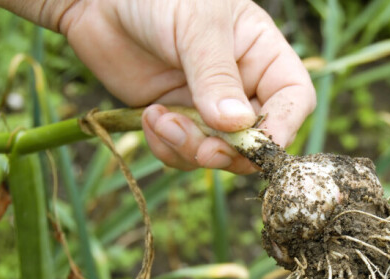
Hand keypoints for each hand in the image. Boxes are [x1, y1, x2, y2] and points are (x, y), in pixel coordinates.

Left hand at [56, 0, 315, 173]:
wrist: (96, 0)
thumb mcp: (195, 27)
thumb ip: (216, 77)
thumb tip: (238, 125)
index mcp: (262, 53)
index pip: (294, 98)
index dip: (283, 126)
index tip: (257, 144)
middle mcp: (241, 84)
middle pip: (257, 138)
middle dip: (230, 151)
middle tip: (204, 152)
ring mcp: (208, 105)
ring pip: (219, 153)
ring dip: (191, 150)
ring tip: (161, 121)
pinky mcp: (176, 119)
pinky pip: (183, 152)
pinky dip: (167, 146)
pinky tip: (149, 117)